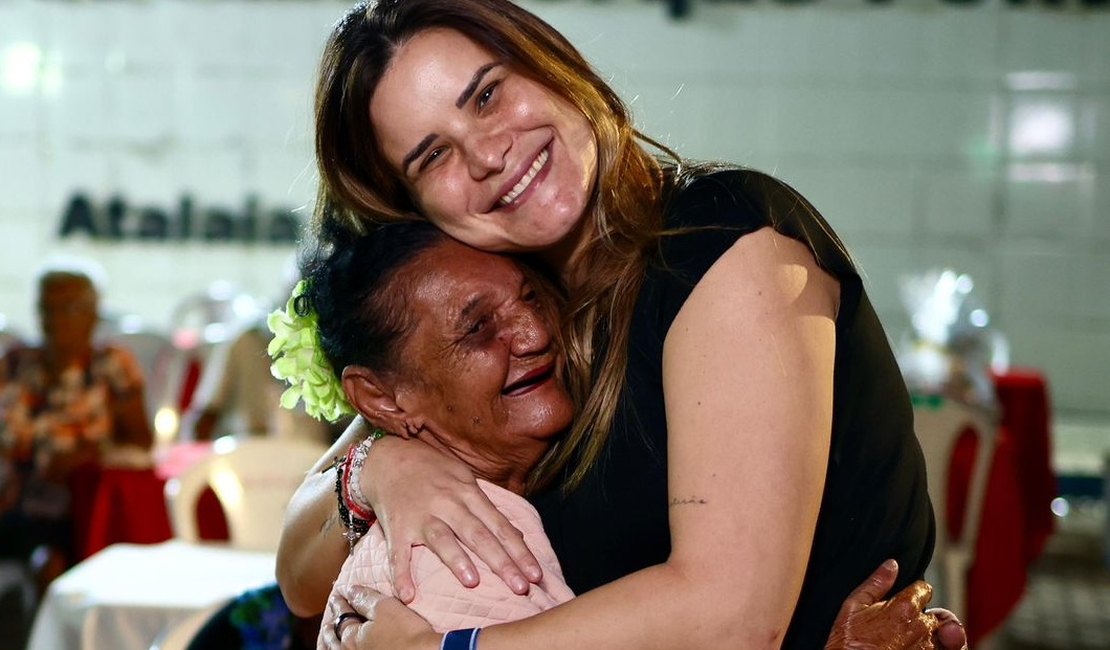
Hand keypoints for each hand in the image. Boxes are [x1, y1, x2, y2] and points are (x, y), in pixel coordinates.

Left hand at [323, 584, 436, 649]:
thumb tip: (350, 590)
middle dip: (331, 625)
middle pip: (334, 638)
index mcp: (352, 637)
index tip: (337, 595)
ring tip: (329, 639)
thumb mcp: (385, 608)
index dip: (340, 603)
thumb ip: (365, 598)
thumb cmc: (407, 633)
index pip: (342, 614)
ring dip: (330, 644)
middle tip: (329, 617)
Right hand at [365, 435, 541, 601]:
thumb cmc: (433, 471)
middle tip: (520, 587)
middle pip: (477, 534)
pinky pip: (398, 554)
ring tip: (473, 583)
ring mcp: (421, 516)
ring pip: (442, 539)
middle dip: (501, 562)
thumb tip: (516, 535)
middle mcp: (447, 504)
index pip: (499, 525)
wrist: (388, 458)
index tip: (535, 574)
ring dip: (457, 560)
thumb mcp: (464, 479)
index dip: (519, 550)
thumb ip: (488, 508)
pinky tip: (408, 595)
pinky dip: (401, 574)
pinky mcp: (396, 528)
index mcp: (468, 493)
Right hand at [825, 559, 964, 649]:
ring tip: (905, 643)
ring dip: (928, 639)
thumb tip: (891, 565)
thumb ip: (876, 584)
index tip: (905, 601)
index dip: (915, 594)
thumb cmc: (848, 643)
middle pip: (936, 616)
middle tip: (903, 627)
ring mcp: (927, 649)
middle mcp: (921, 628)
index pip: (925, 589)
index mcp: (904, 607)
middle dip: (923, 619)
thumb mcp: (853, 607)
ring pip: (940, 638)